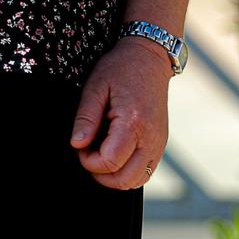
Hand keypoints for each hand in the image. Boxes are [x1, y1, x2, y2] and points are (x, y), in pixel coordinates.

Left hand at [70, 37, 172, 189]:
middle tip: (90, 151)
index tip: (82, 145)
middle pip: (124, 180)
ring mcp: (159, 143)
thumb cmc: (121, 68)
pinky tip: (116, 153)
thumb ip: (86, 118)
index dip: (89, 161)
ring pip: (136, 181)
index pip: (110, 162)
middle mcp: (151, 138)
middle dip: (100, 173)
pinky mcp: (161, 144)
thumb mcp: (96, 86)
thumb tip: (77, 145)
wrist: (150, 58)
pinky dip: (128, 172)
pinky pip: (145, 172)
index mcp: (133, 122)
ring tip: (102, 152)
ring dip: (115, 176)